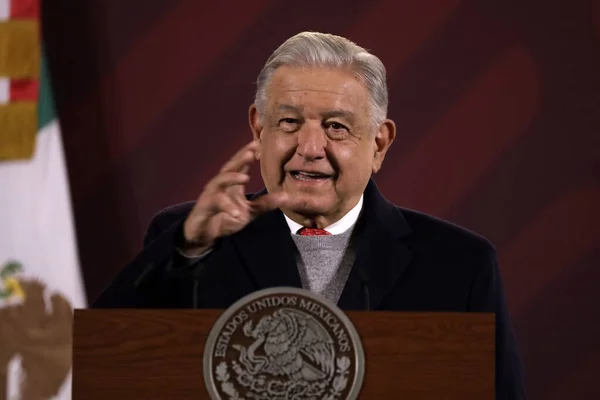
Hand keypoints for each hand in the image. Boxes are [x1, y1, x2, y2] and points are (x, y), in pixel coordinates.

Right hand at [181, 141, 291, 255]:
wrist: (204, 233)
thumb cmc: (225, 218)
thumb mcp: (250, 212)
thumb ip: (265, 204)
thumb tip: (286, 197)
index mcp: (232, 183)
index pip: (241, 164)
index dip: (249, 153)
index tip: (260, 143)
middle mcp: (221, 184)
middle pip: (230, 167)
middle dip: (240, 158)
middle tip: (252, 151)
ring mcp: (211, 194)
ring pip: (220, 181)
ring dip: (232, 178)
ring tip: (245, 177)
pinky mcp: (205, 207)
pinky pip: (216, 204)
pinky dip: (227, 207)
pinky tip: (237, 213)